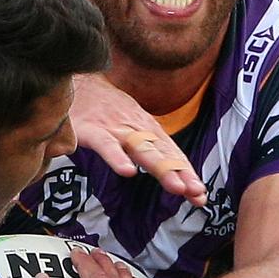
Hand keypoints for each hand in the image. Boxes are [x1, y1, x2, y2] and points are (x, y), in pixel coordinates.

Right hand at [71, 74, 206, 206]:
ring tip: (176, 187)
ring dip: (161, 167)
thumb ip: (148, 148)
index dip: (186, 174)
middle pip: (162, 154)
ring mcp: (116, 129)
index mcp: (146, 130)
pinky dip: (117, 158)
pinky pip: (106, 146)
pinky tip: (127, 171)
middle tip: (195, 191)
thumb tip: (171, 172)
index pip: (171, 154)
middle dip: (181, 173)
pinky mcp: (93, 131)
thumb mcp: (132, 125)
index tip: (200, 196)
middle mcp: (136, 129)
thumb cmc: (106, 108)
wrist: (78, 82)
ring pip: (142, 150)